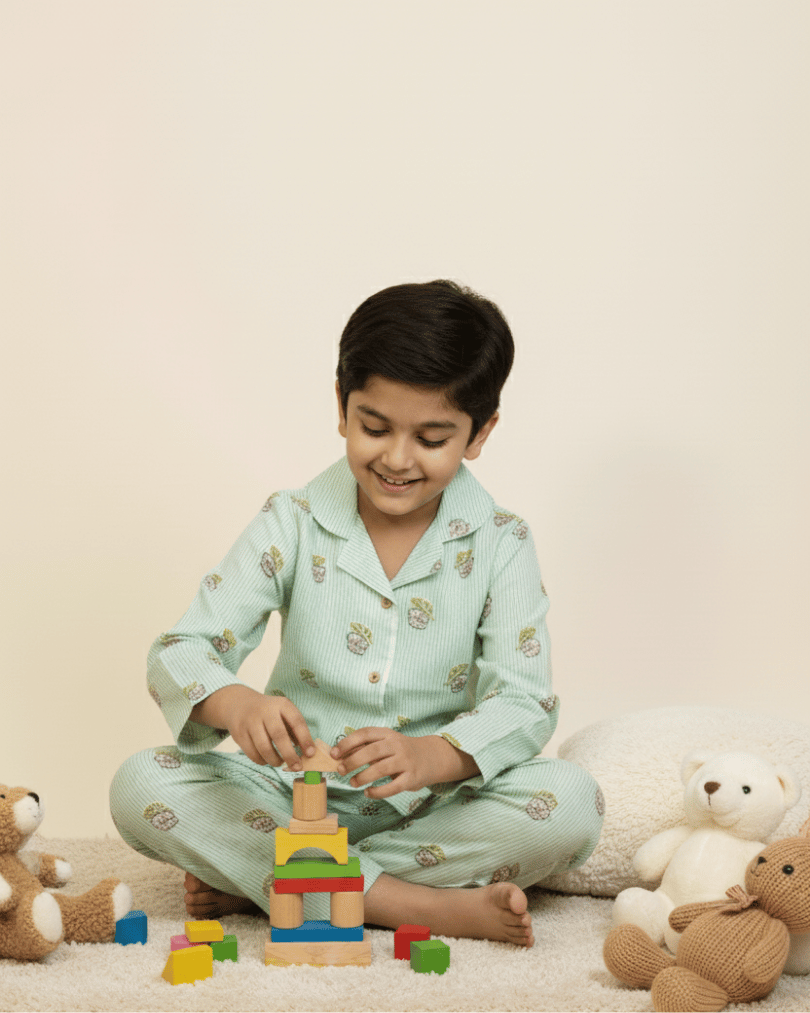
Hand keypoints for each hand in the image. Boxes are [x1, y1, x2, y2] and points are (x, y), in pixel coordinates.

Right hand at [190, 684, 314, 769]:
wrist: (240, 704)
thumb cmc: (270, 713)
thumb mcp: (284, 713)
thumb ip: (295, 730)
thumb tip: (307, 753)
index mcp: (281, 705)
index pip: (296, 721)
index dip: (305, 739)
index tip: (311, 754)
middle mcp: (265, 711)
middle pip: (279, 735)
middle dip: (289, 754)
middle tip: (297, 767)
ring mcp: (250, 722)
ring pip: (264, 747)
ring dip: (274, 760)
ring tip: (280, 762)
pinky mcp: (239, 734)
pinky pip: (252, 753)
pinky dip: (262, 761)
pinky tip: (267, 760)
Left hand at [331, 728, 478, 798]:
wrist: (432, 757)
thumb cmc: (401, 751)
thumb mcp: (386, 743)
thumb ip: (366, 748)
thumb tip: (340, 756)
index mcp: (388, 734)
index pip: (365, 734)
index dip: (348, 742)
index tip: (334, 753)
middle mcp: (397, 745)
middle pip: (372, 751)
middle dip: (353, 761)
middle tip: (340, 770)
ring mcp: (406, 762)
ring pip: (381, 769)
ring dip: (363, 777)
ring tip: (352, 783)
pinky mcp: (412, 778)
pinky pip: (393, 787)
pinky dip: (378, 792)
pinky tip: (368, 793)